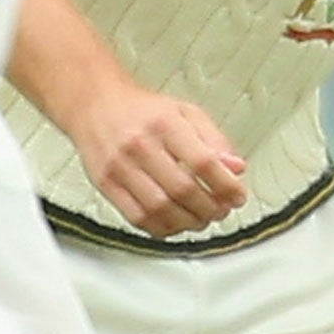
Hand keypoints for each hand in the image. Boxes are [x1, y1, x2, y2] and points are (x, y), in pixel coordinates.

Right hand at [67, 78, 247, 237]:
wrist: (95, 105)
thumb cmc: (144, 110)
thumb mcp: (187, 113)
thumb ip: (215, 140)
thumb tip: (237, 168)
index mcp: (166, 124)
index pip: (203, 162)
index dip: (226, 185)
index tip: (238, 196)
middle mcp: (141, 146)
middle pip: (182, 189)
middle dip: (210, 208)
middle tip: (222, 211)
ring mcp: (120, 167)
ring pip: (160, 209)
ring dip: (188, 222)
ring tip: (203, 219)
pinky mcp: (105, 185)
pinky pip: (137, 217)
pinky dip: (162, 228)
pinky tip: (176, 224)